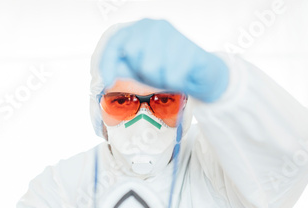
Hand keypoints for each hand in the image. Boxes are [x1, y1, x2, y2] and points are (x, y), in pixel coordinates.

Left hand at [99, 18, 229, 102]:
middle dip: (142, 73)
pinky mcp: (187, 49)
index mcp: (140, 28)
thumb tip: (106, 71)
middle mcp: (154, 26)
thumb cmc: (168, 68)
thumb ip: (123, 66)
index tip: (106, 81)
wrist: (202, 72)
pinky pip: (170, 76)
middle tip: (156, 73)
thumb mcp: (140, 68)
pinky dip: (174, 82)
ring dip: (159, 78)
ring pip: (151, 68)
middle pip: (133, 57)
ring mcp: (172, 35)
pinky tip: (181, 74)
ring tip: (168, 73)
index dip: (108, 63)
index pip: (115, 42)